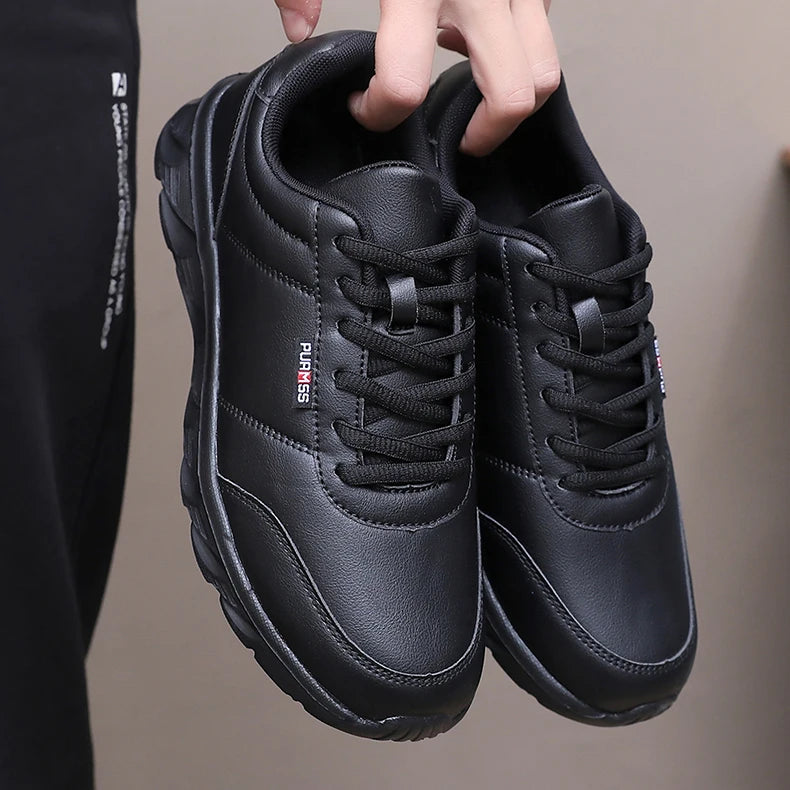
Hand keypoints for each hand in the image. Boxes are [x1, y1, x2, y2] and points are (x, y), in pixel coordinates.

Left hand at [273, 1, 559, 155]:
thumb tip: (299, 28)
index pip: (404, 82)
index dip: (379, 111)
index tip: (365, 107)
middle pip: (515, 94)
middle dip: (484, 132)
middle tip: (457, 137)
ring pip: (547, 67)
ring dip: (513, 93)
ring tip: (475, 89)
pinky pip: (545, 21)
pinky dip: (519, 41)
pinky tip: (481, 25)